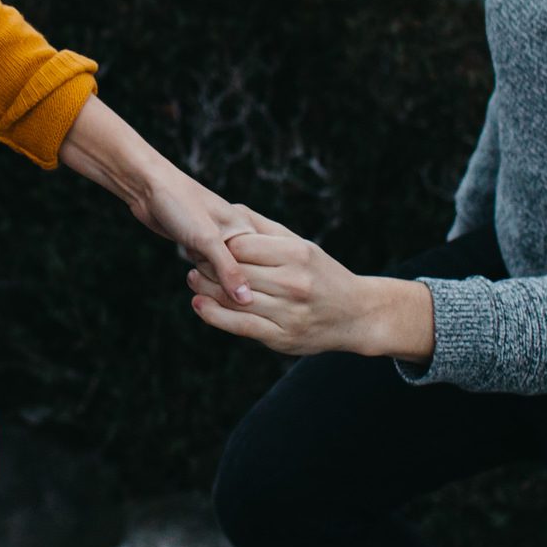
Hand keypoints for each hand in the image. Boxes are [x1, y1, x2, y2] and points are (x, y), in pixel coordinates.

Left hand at [128, 159, 259, 308]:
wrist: (150, 187)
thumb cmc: (182, 203)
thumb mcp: (207, 239)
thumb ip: (229, 270)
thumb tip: (247, 301)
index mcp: (248, 229)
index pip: (257, 270)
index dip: (238, 280)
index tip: (216, 269)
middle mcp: (237, 236)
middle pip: (238, 276)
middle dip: (218, 277)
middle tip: (196, 255)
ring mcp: (218, 242)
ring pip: (220, 275)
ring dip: (206, 276)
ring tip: (191, 252)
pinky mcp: (200, 246)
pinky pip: (207, 270)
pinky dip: (199, 273)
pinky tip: (190, 267)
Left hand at [188, 210, 432, 359]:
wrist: (356, 315)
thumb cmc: (322, 274)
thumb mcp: (301, 245)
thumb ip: (264, 229)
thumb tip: (229, 209)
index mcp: (297, 254)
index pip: (241, 246)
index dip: (217, 244)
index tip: (204, 241)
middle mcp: (293, 283)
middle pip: (235, 271)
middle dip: (207, 264)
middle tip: (190, 258)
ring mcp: (288, 313)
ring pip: (234, 299)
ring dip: (205, 289)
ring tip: (192, 279)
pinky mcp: (282, 337)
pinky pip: (240, 325)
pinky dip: (214, 316)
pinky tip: (198, 305)